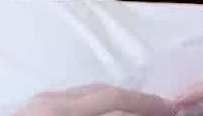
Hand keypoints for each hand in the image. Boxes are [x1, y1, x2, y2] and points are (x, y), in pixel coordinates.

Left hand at [13, 84, 175, 115]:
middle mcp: (50, 104)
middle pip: (107, 93)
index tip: (169, 112)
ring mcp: (39, 102)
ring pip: (91, 90)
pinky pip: (75, 95)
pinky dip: (97, 101)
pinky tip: (110, 109)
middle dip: (139, 101)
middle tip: (163, 108)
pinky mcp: (33, 105)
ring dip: (119, 99)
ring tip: (140, 108)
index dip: (147, 108)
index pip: (115, 107)